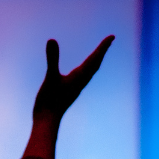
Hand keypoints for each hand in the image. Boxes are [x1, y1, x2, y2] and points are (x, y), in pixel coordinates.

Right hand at [23, 35, 113, 158]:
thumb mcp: (50, 77)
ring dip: (96, 60)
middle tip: (110, 40)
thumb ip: (52, 59)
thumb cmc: (49, 101)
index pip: (94, 58)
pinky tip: (81, 71)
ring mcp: (75, 87)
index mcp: (79, 76)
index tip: (112, 36)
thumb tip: (51, 40)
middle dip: (102, 51)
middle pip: (95, 63)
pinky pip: (82, 77)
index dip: (103, 47)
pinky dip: (86, 69)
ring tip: (99, 53)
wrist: (47, 121)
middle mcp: (80, 81)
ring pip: (90, 71)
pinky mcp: (69, 91)